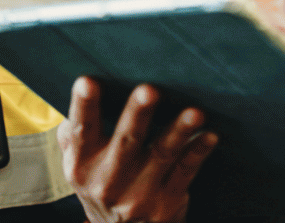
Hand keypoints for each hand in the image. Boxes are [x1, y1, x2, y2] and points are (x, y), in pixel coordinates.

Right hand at [58, 76, 216, 222]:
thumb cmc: (100, 184)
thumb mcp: (77, 166)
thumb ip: (73, 133)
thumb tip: (81, 89)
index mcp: (81, 165)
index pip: (82, 131)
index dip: (84, 106)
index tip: (87, 82)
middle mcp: (108, 181)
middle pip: (126, 142)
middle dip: (137, 115)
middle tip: (149, 90)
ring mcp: (140, 194)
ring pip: (162, 155)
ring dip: (179, 132)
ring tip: (194, 113)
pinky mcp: (166, 202)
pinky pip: (185, 172)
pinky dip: (198, 152)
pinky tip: (211, 136)